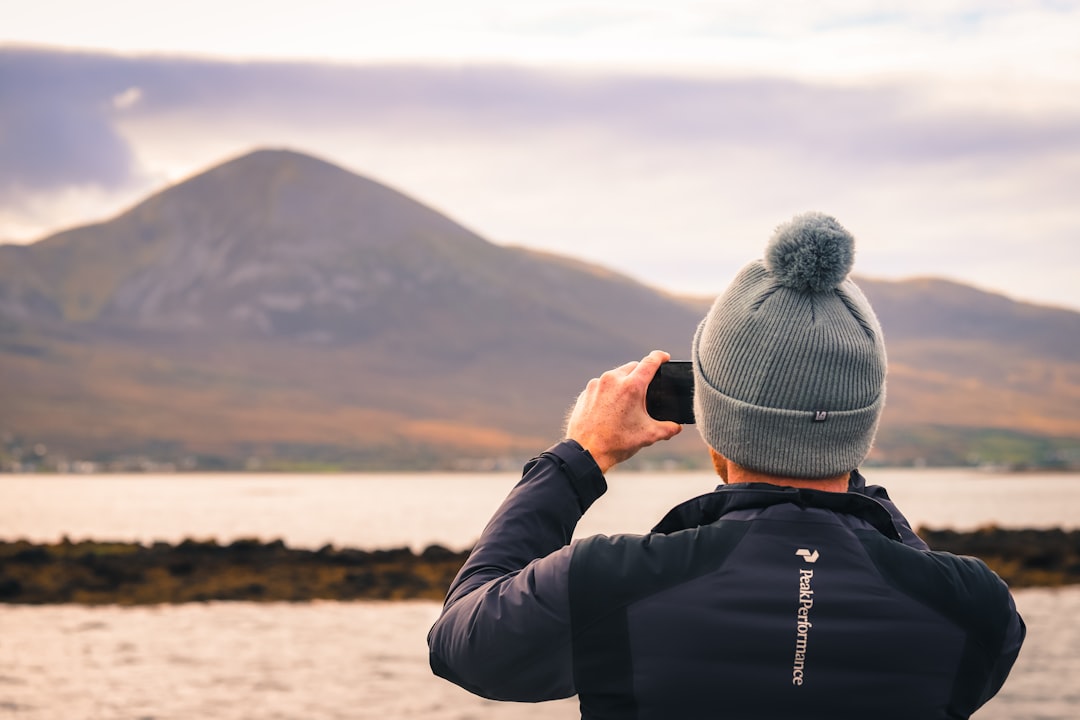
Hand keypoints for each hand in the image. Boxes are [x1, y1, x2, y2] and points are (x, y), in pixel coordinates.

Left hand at [565, 350, 681, 473]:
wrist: (586, 452)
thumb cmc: (617, 443)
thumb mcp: (648, 435)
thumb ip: (668, 428)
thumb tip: (677, 427)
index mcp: (631, 386)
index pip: (650, 361)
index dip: (660, 357)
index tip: (664, 357)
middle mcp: (613, 380)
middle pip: (633, 366)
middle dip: (642, 372)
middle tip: (648, 387)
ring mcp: (597, 385)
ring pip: (616, 375)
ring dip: (624, 381)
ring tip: (629, 400)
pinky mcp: (586, 392)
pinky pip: (602, 385)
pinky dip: (609, 391)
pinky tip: (612, 407)